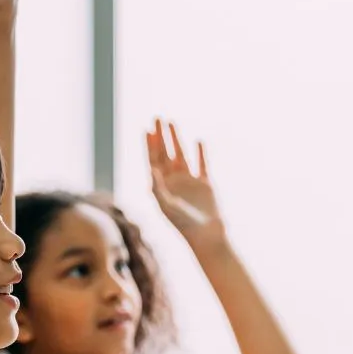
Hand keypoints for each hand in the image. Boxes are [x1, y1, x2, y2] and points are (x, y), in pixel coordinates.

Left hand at [146, 118, 227, 252]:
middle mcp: (173, 182)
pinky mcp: (205, 184)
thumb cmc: (183, 224)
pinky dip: (200, 153)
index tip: (147, 129)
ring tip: (172, 122)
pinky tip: (198, 141)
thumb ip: (158, 187)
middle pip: (165, 153)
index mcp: (161, 187)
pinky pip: (202, 164)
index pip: (153, 160)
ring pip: (181, 155)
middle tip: (157, 118)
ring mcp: (189, 182)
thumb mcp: (167, 205)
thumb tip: (152, 168)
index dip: (149, 145)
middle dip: (160, 136)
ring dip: (176, 139)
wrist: (206, 235)